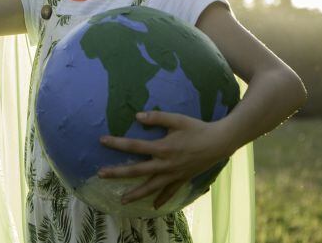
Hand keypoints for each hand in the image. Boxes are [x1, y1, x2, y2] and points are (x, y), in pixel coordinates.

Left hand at [97, 110, 234, 209]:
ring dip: (136, 194)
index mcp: (162, 148)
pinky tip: (154, 206)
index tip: (102, 141)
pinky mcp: (182, 179)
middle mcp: (165, 164)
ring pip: (151, 187)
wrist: (219, 142)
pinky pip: (170, 192)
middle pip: (137, 170)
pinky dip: (162, 199)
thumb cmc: (197, 128)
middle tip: (101, 175)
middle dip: (118, 173)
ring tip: (122, 200)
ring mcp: (174, 174)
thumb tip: (137, 116)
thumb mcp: (177, 119)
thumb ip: (156, 118)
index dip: (117, 143)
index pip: (134, 146)